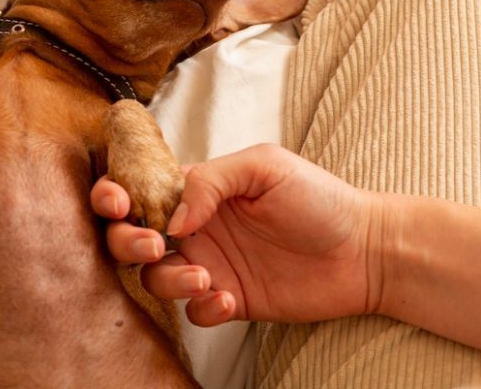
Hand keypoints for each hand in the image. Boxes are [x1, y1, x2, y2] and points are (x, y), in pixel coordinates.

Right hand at [91, 144, 382, 326]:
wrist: (364, 249)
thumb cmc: (319, 197)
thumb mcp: (265, 167)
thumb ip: (211, 181)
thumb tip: (168, 216)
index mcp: (200, 188)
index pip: (141, 188)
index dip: (116, 194)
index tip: (119, 205)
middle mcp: (199, 226)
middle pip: (132, 237)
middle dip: (127, 242)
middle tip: (156, 246)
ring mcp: (213, 264)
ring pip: (157, 278)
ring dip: (169, 280)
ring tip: (205, 278)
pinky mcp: (230, 300)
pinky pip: (194, 312)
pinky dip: (202, 309)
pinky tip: (230, 299)